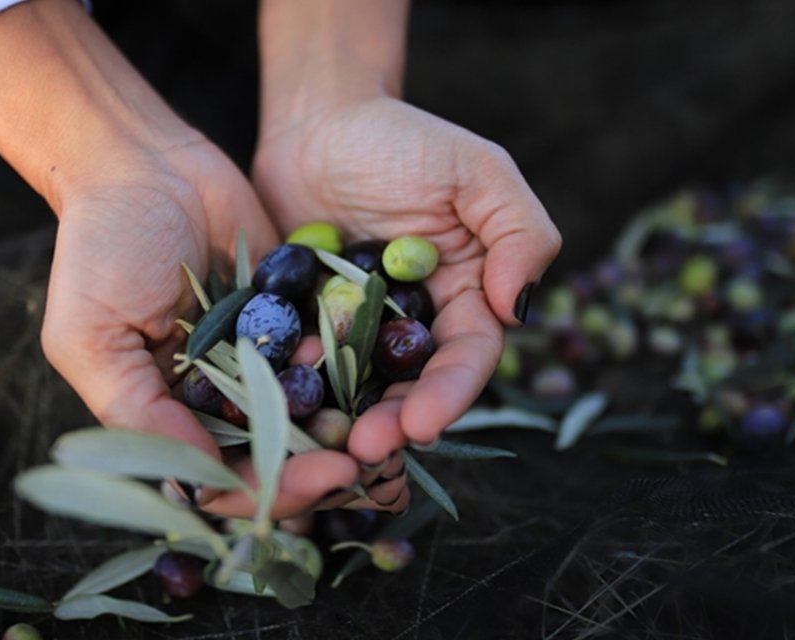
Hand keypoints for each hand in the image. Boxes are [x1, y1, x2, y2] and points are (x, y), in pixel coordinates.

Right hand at [0, 0, 364, 518]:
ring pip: (309, 413)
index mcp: (164, 415)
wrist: (144, 161)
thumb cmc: (100, 248)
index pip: (219, 480)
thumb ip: (139, 412)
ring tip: (382, 427)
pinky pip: (328, 351)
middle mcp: (214, 397)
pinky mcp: (292, 316)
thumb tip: (197, 483)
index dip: (268, 490)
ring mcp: (257, 357)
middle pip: (273, 457)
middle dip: (315, 467)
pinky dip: (351, 363)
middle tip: (362, 465)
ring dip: (343, 425)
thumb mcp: (93, 338)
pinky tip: (376, 365)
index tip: (318, 479)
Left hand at [253, 96, 561, 467]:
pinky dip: (291, 388)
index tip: (423, 425)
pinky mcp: (303, 328)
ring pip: (355, 390)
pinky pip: (299, 364)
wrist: (318, 122)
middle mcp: (414, 326)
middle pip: (410, 388)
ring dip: (342, 422)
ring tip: (322, 447)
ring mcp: (356, 332)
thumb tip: (519, 309)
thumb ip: (518, 232)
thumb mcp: (476, 172)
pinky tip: (275, 405)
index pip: (467, 357)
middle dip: (393, 425)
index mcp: (466, 298)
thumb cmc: (404, 139)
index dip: (449, 395)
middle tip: (364, 451)